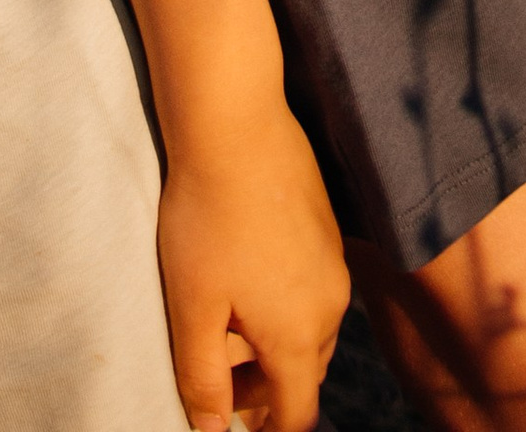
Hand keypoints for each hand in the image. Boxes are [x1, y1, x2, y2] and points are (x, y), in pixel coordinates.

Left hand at [157, 117, 347, 431]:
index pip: (297, 412)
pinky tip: (247, 272)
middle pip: (305, 372)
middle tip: (219, 373)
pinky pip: (313, 286)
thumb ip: (203, 377)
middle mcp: (330, 307)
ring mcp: (333, 264)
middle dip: (265, 385)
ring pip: (311, 328)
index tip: (243, 425)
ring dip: (275, 341)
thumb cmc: (207, 216)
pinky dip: (285, 300)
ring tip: (227, 323)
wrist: (235, 125)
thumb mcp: (192, 305)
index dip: (269, 428)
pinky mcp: (327, 229)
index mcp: (299, 337)